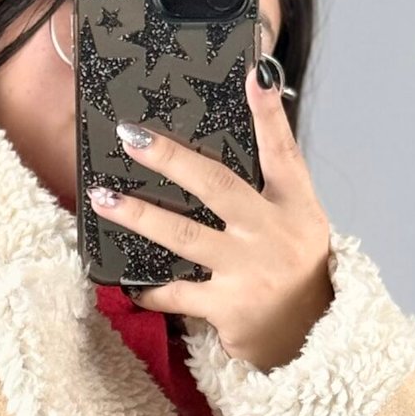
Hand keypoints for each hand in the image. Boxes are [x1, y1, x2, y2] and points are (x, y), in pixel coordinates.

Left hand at [86, 64, 334, 371]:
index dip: (269, 113)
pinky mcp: (230, 308)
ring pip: (186, 236)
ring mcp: (251, 271)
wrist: (312, 340)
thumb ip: (268, 189)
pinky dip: (149, 290)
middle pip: (218, 186)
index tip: (255, 75)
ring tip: (103, 199)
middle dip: (171, 159)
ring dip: (140, 216)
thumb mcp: (298, 223)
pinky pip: (177, 293)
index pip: (283, 152)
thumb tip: (222, 148)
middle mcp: (274, 234)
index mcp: (295, 206)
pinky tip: (127, 283)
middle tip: (131, 137)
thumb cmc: (295, 272)